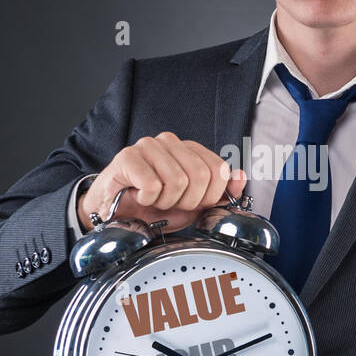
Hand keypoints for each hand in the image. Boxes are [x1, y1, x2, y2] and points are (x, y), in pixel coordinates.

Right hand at [79, 131, 246, 232]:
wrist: (115, 213)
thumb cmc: (152, 206)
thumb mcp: (194, 205)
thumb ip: (220, 193)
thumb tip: (240, 178)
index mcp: (190, 149)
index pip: (219, 170)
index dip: (209, 196)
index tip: (192, 203)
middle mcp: (171, 141)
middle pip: (201, 176)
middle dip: (188, 201)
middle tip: (170, 203)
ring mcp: (148, 146)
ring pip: (177, 181)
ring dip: (165, 201)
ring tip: (153, 199)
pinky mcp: (128, 156)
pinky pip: (152, 185)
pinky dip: (147, 199)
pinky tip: (139, 196)